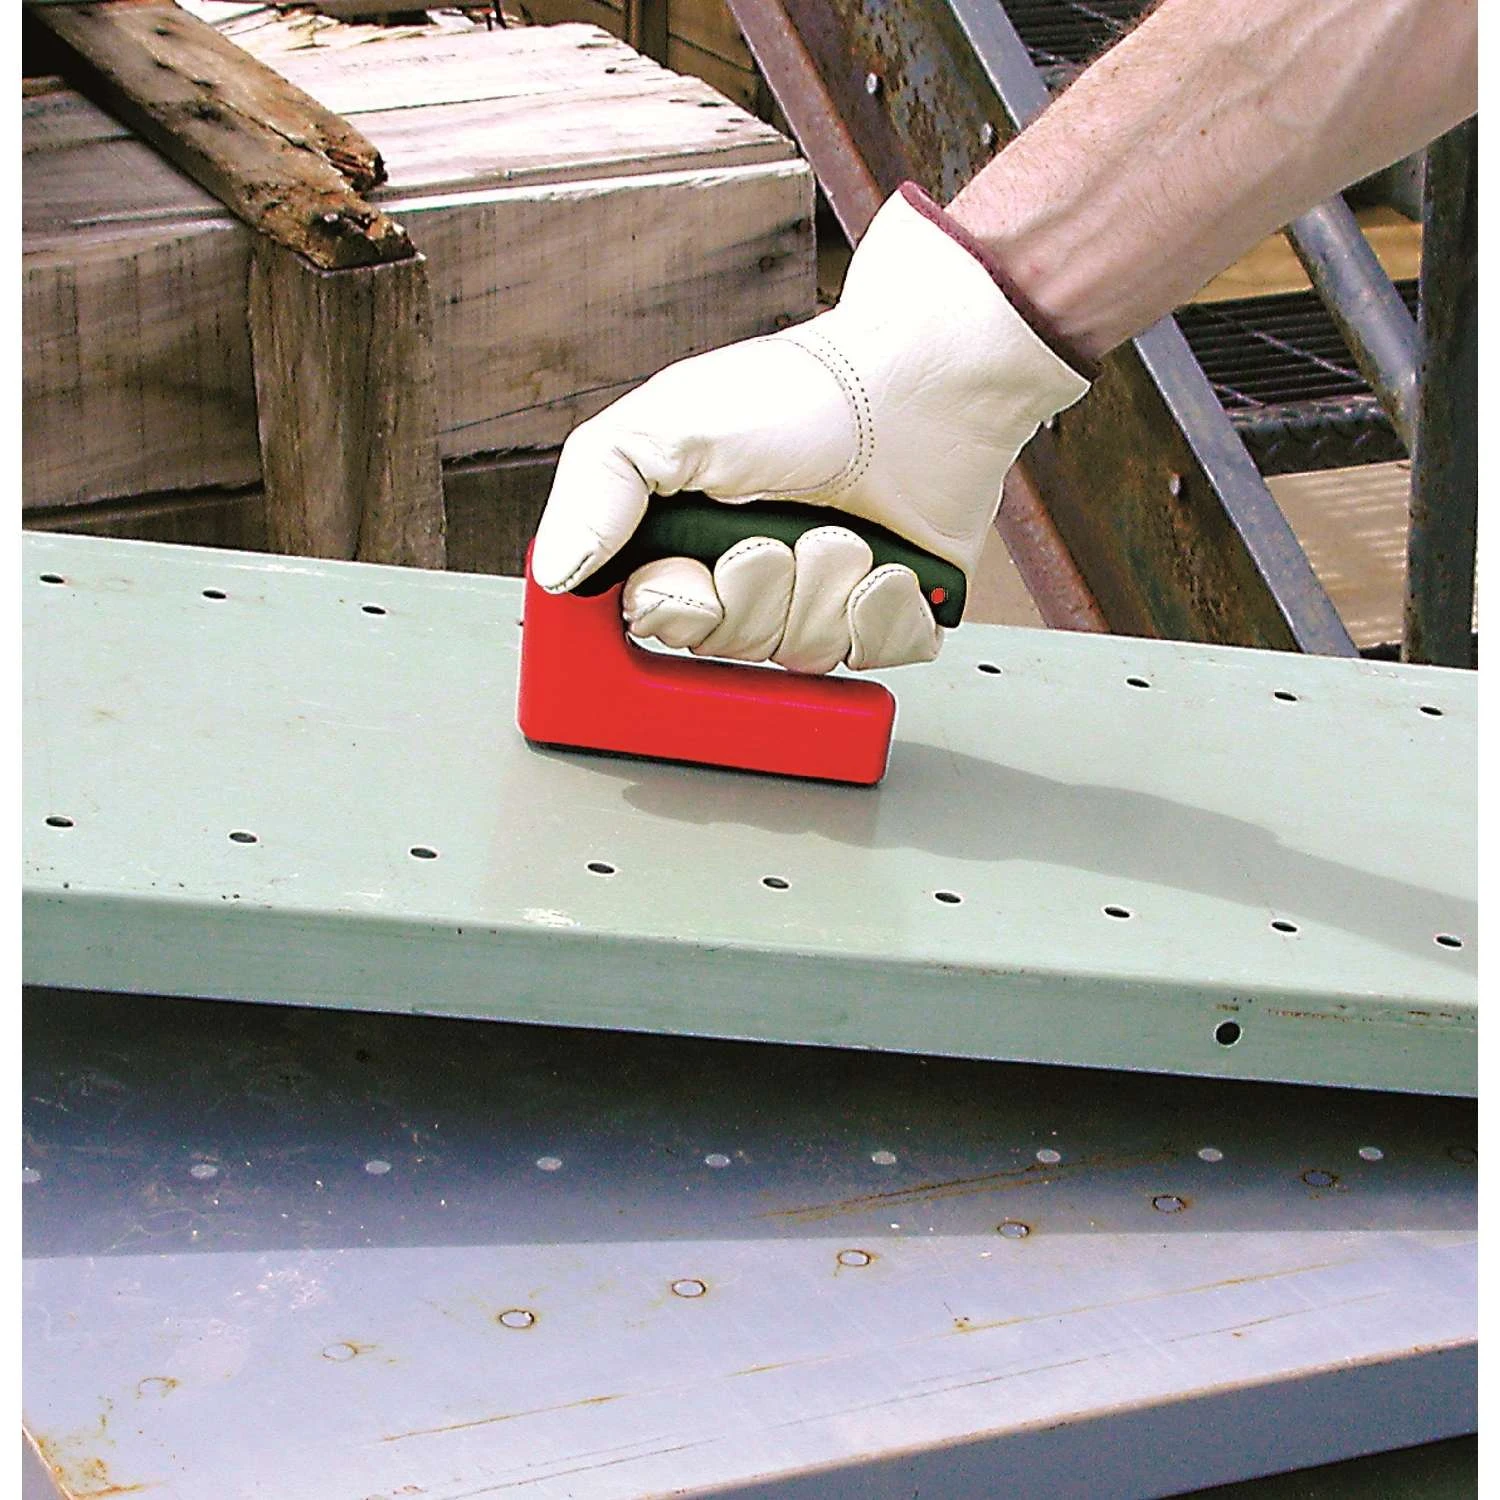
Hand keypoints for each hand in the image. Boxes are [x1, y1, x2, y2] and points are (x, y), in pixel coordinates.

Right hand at [532, 184, 1090, 673]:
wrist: (917, 384)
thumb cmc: (797, 392)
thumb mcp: (665, 425)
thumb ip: (596, 493)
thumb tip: (556, 574)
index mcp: (685, 540)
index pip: (656, 625)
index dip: (678, 611)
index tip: (695, 577)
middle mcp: (748, 576)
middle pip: (729, 645)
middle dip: (758, 588)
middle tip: (774, 533)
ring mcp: (818, 597)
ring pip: (802, 653)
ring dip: (823, 586)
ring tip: (838, 526)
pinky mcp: (888, 612)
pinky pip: (875, 654)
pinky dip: (883, 606)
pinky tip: (887, 560)